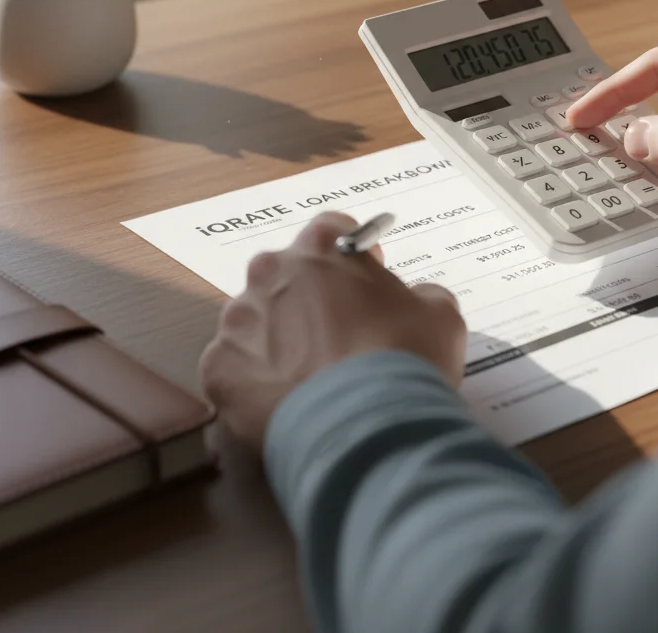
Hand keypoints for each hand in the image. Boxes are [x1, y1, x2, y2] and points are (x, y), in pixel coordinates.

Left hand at [199, 213, 465, 448]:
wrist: (365, 427)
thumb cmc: (406, 356)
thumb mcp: (439, 313)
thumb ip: (419, 296)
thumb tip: (411, 303)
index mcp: (321, 249)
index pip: (331, 230)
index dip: (352, 254)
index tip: (367, 275)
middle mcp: (270, 274)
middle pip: (287, 276)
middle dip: (311, 298)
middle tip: (342, 333)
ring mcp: (239, 322)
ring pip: (258, 323)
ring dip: (280, 340)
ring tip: (313, 378)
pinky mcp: (218, 371)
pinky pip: (237, 370)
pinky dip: (257, 383)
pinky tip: (288, 404)